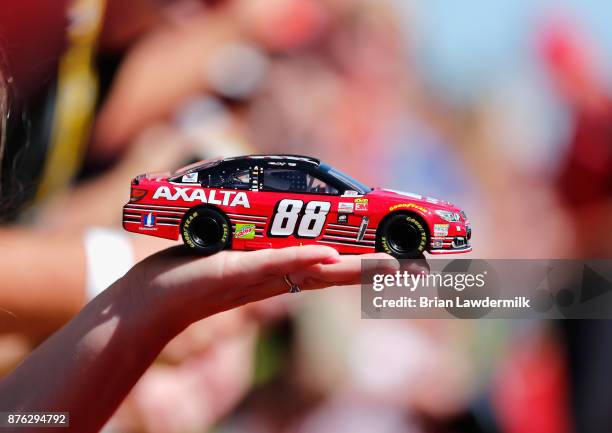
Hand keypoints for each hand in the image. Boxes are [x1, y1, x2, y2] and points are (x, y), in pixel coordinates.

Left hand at [130, 245, 396, 332]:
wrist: (152, 300)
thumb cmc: (194, 271)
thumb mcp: (238, 249)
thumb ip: (265, 244)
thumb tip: (284, 233)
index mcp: (285, 268)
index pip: (338, 262)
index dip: (374, 258)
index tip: (407, 257)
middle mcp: (280, 276)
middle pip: (340, 270)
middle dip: (382, 267)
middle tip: (423, 266)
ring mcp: (260, 276)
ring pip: (315, 270)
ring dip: (356, 267)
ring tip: (394, 266)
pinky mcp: (233, 273)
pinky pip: (271, 265)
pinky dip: (301, 260)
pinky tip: (328, 258)